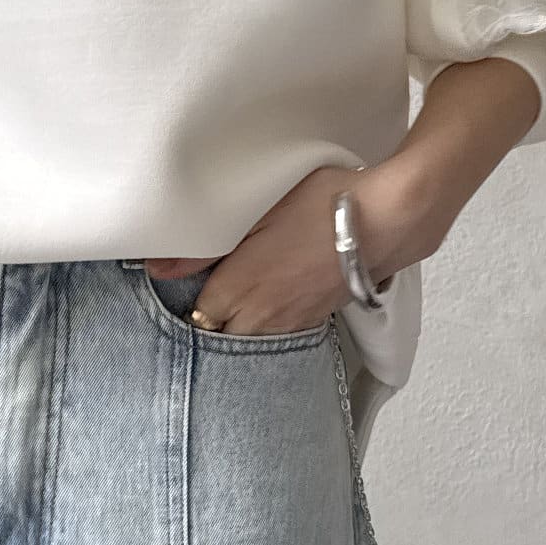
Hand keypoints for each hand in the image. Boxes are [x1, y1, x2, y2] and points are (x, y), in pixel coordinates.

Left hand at [144, 160, 449, 338]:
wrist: (387, 219)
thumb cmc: (324, 203)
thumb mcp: (258, 210)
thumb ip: (204, 246)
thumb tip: (158, 268)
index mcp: (243, 286)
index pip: (199, 316)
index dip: (188, 302)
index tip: (185, 285)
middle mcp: (266, 313)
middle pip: (223, 337)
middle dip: (211, 323)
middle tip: (206, 296)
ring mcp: (295, 321)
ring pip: (253, 341)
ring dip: (240, 327)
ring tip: (235, 304)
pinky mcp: (319, 318)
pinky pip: (283, 336)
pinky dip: (270, 327)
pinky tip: (270, 306)